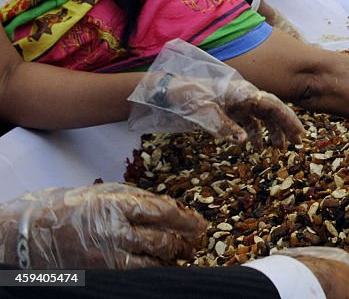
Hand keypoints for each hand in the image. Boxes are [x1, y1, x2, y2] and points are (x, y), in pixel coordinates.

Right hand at [0, 184, 205, 268]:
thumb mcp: (102, 193)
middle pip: (161, 240)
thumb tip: (169, 209)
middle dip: (184, 242)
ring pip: (151, 262)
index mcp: (114, 205)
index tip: (199, 224)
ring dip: (171, 260)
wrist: (27, 234)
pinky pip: (135, 275)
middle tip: (196, 242)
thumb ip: (135, 200)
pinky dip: (151, 271)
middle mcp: (111, 232)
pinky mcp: (100, 274)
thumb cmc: (65, 208)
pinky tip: (159, 267)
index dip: (185, 220)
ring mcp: (104, 257)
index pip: (161, 211)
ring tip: (182, 256)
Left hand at [127, 39, 304, 147]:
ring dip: (270, 131)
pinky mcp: (227, 109)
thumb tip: (245, 141)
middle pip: (271, 110)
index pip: (272, 105)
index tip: (299, 134)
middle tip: (297, 142)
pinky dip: (253, 132)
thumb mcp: (204, 112)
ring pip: (260, 116)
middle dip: (285, 125)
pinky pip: (246, 121)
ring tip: (278, 148)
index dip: (288, 120)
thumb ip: (226, 126)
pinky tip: (254, 146)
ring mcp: (236, 102)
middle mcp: (244, 96)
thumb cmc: (186, 97)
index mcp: (243, 92)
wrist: (166, 90)